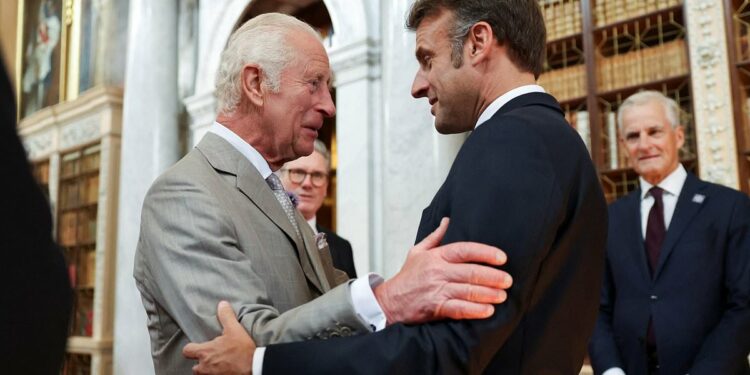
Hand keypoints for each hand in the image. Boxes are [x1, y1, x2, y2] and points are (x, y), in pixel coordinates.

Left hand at [183, 301, 255, 374]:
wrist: (253, 367)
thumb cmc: (242, 350)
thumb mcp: (235, 329)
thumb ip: (226, 316)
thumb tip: (222, 304)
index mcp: (205, 352)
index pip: (187, 351)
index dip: (192, 348)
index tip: (198, 347)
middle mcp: (204, 366)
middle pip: (195, 366)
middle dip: (202, 363)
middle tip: (212, 358)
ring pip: (203, 374)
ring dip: (208, 371)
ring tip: (219, 366)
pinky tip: (225, 371)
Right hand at [373, 217, 512, 323]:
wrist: (389, 301)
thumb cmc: (407, 277)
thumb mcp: (418, 252)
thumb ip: (436, 237)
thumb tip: (448, 220)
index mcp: (436, 256)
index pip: (465, 249)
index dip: (485, 253)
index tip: (502, 258)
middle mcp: (437, 271)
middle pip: (471, 271)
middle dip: (493, 276)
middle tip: (508, 280)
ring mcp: (436, 290)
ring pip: (468, 290)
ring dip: (488, 293)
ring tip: (502, 296)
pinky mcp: (435, 307)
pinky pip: (459, 309)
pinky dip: (475, 310)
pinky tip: (487, 311)